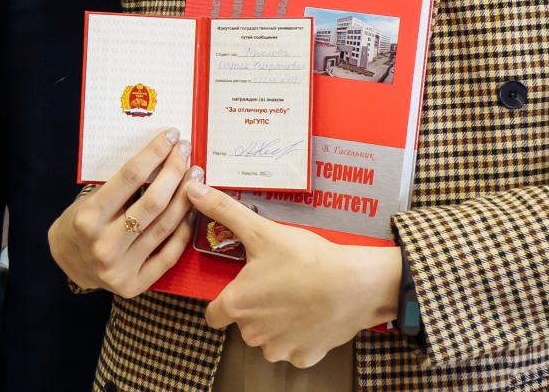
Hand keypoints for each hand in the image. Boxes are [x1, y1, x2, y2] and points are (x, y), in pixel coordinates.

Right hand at [48, 129, 200, 297]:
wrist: (69, 264)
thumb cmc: (82, 222)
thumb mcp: (90, 199)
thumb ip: (121, 185)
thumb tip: (161, 155)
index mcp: (89, 217)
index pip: (129, 177)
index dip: (154, 153)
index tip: (170, 135)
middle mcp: (104, 244)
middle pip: (153, 201)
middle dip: (175, 171)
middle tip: (186, 151)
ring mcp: (120, 268)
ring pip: (165, 226)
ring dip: (186, 196)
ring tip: (196, 175)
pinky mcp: (134, 285)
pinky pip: (169, 254)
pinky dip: (183, 229)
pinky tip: (192, 209)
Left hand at [188, 180, 402, 367]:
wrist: (354, 286)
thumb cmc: (307, 260)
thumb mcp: (262, 231)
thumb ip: (224, 211)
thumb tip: (193, 190)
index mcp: (237, 305)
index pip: (213, 315)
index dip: (224, 300)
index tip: (241, 287)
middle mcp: (252, 333)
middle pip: (243, 324)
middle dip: (255, 307)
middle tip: (275, 283)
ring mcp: (278, 348)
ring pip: (267, 339)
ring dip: (276, 324)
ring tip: (295, 296)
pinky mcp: (303, 357)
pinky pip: (294, 350)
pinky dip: (299, 336)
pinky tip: (310, 313)